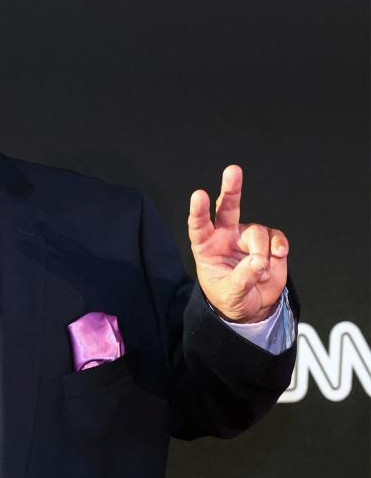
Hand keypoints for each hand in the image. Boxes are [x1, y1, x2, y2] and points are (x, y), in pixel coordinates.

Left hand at [187, 165, 287, 322]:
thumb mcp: (231, 294)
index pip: (199, 225)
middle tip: (233, 171)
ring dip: (262, 253)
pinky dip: (279, 247)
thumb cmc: (230, 298)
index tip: (199, 195)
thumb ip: (242, 279)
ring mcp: (247, 237)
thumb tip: (259, 261)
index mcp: (206, 246)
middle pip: (227, 207)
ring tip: (260, 273)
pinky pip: (276, 237)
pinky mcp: (269, 241)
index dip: (199, 211)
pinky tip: (279, 256)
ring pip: (257, 232)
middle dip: (231, 189)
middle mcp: (226, 236)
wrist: (252, 307)